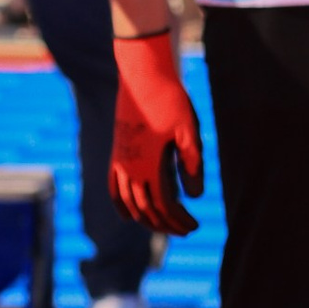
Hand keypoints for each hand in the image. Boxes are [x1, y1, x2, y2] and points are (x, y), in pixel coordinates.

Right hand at [110, 29, 200, 232]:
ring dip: (147, 219)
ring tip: (164, 226)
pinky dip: (121, 206)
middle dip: (166, 224)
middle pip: (146, 209)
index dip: (178, 220)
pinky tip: (130, 216)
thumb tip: (195, 197)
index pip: (164, 205)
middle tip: (185, 231)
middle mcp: (130, 168)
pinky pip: (113, 187)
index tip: (194, 227)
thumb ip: (192, 165)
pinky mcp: (116, 153)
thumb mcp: (189, 132)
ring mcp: (120, 161)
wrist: (143, 76)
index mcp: (149, 165)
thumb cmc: (171, 101)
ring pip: (129, 202)